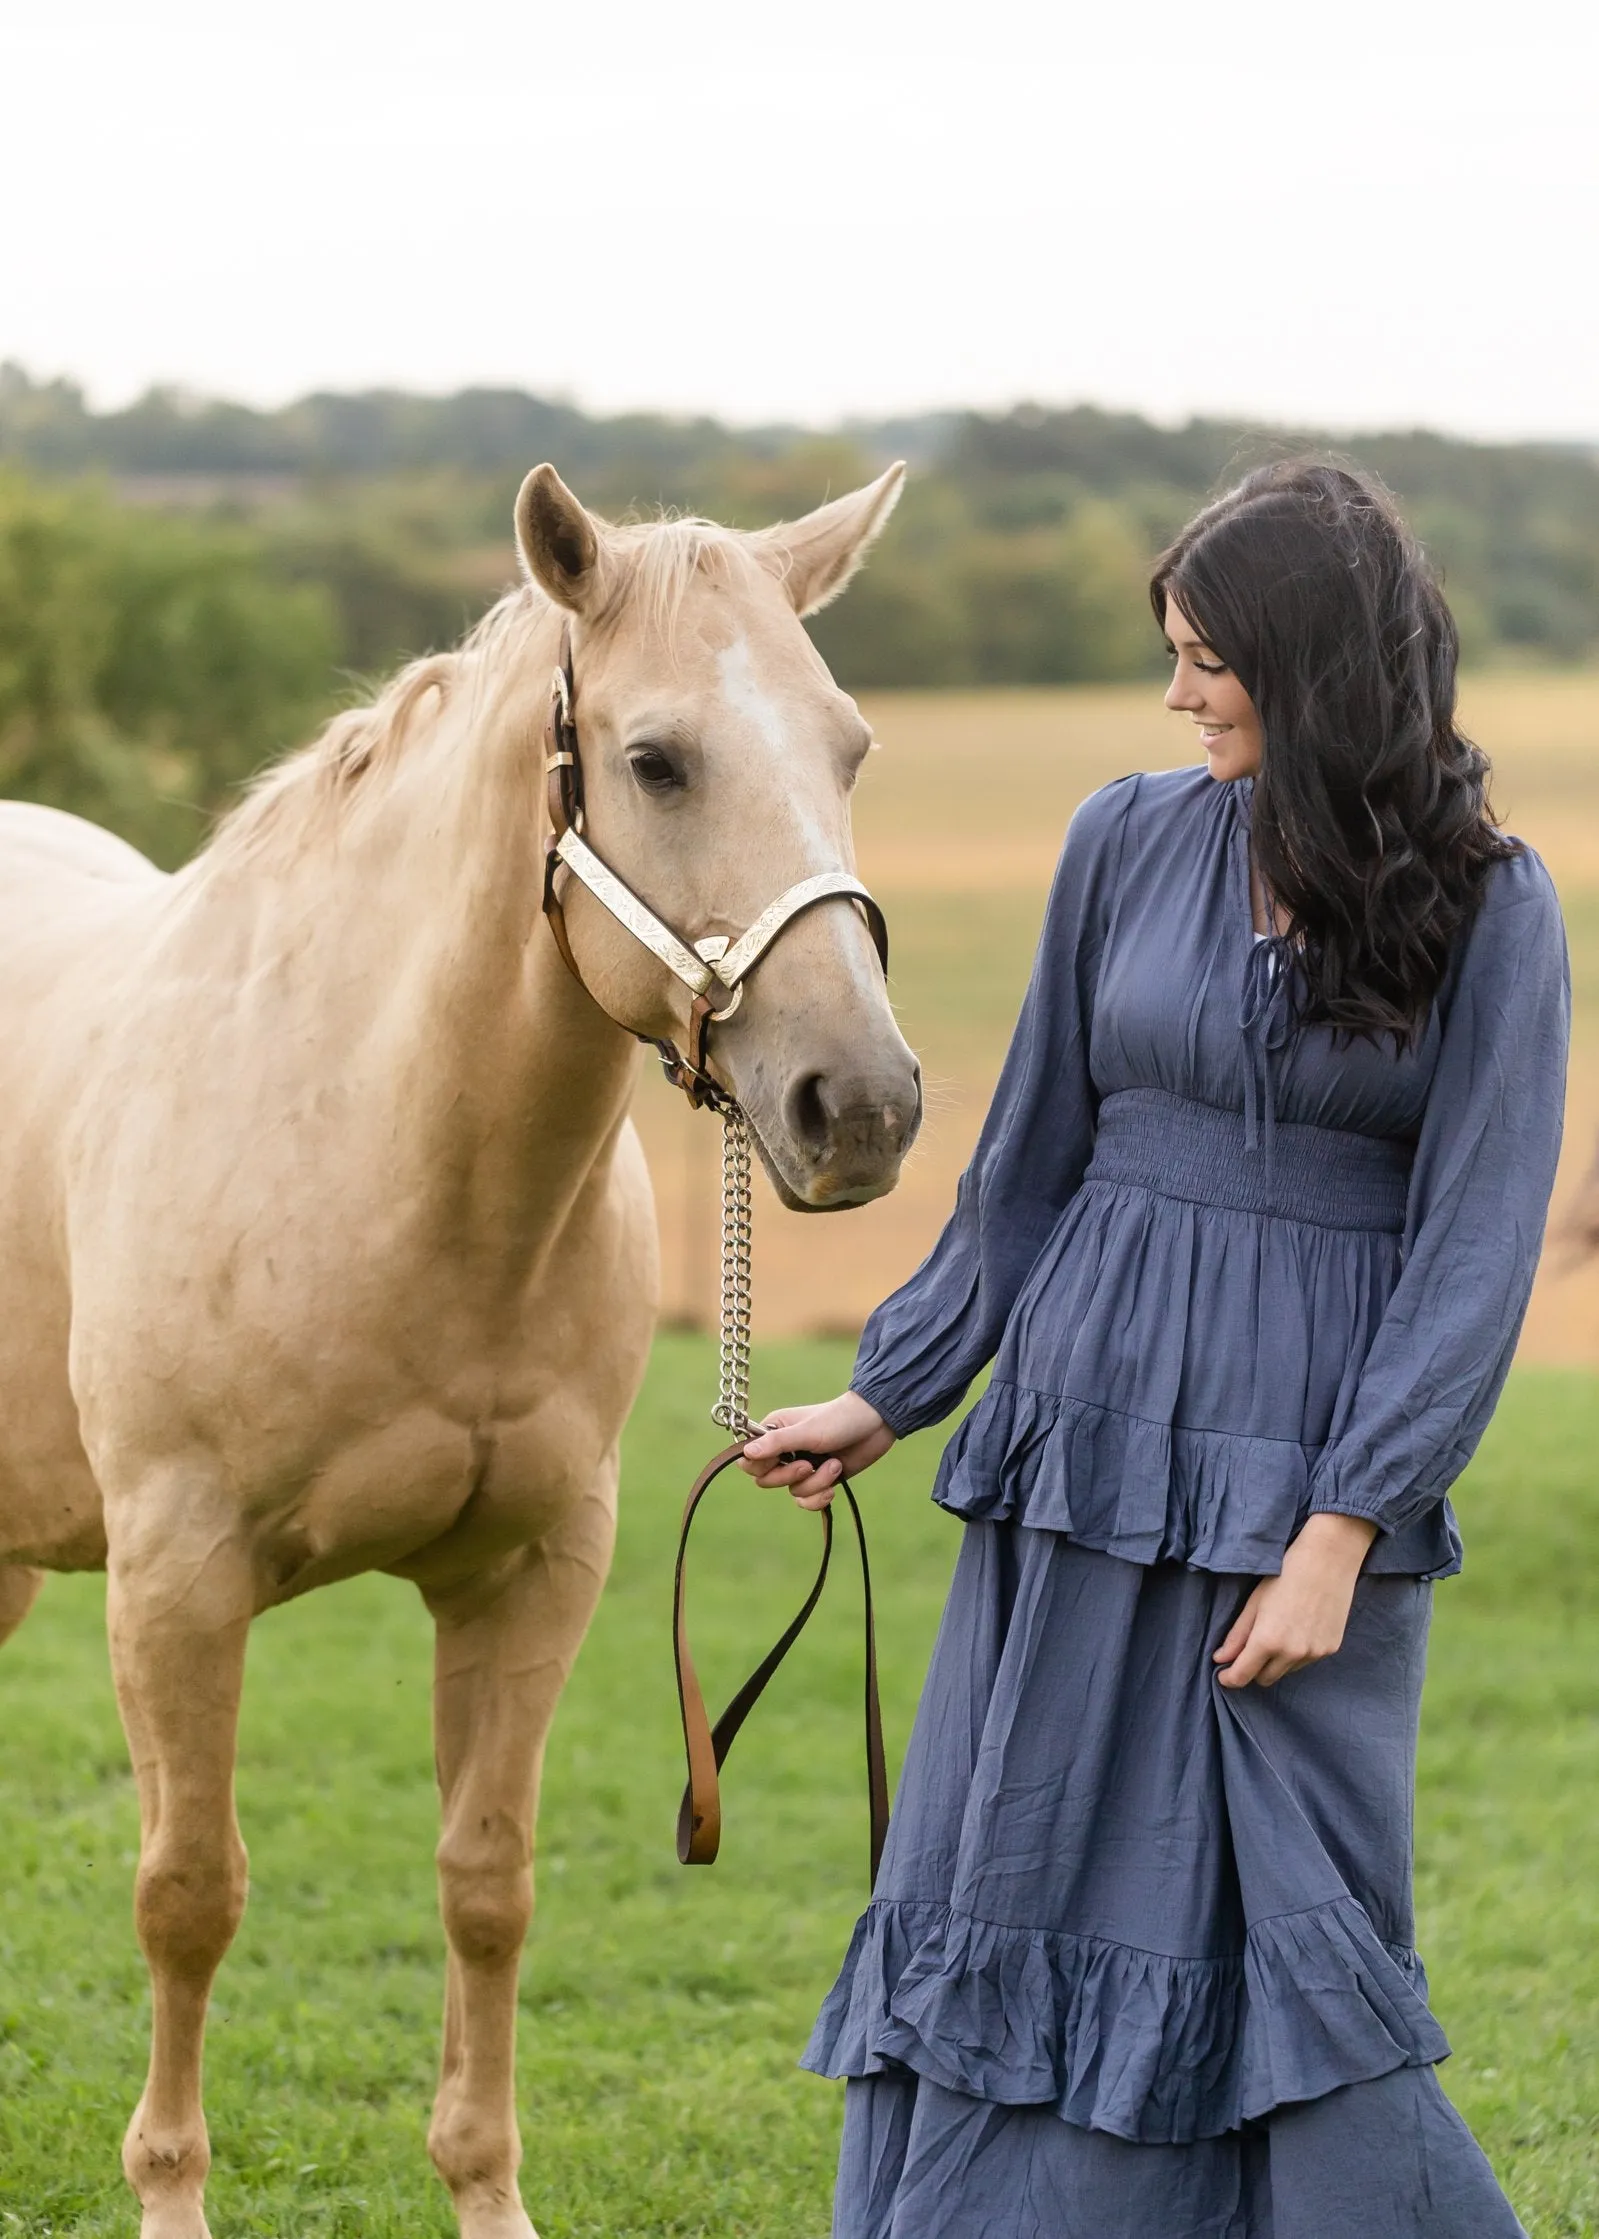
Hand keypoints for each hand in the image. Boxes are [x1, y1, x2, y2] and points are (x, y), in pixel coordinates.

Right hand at [740, 1393, 895, 1509]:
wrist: (876, 1425)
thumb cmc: (840, 1420)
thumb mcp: (807, 1432)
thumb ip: (776, 1443)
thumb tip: (745, 1454)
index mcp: (774, 1432)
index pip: (749, 1459)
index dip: (761, 1465)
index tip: (781, 1459)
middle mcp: (784, 1451)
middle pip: (766, 1480)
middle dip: (790, 1476)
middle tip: (808, 1464)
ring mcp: (802, 1467)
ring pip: (791, 1492)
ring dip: (815, 1483)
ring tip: (834, 1465)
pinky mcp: (819, 1480)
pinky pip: (807, 1501)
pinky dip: (820, 1497)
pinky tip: (835, 1485)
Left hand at [1213, 1513, 1378, 1689]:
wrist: (1328, 1560)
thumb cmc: (1285, 1575)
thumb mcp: (1254, 1603)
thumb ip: (1237, 1635)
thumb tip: (1220, 1659)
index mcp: (1267, 1641)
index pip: (1242, 1676)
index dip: (1230, 1679)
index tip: (1223, 1674)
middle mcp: (1292, 1653)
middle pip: (1265, 1679)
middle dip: (1253, 1669)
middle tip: (1250, 1649)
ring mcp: (1314, 1653)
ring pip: (1286, 1671)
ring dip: (1277, 1661)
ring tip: (1280, 1630)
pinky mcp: (1331, 1649)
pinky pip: (1306, 1661)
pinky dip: (1297, 1653)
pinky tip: (1300, 1628)